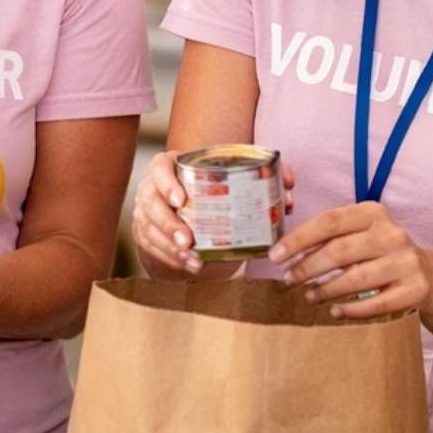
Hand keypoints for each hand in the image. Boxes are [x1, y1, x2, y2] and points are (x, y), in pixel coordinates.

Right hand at [130, 151, 295, 276]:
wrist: (190, 204)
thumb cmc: (213, 186)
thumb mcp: (230, 175)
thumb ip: (262, 175)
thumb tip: (289, 186)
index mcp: (170, 165)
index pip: (159, 168)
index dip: (166, 183)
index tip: (181, 199)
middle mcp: (151, 188)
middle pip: (151, 204)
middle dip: (168, 224)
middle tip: (188, 240)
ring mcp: (144, 212)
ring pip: (149, 230)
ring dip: (170, 248)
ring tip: (193, 260)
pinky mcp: (145, 233)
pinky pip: (152, 248)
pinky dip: (171, 259)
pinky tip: (189, 266)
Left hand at [269, 201, 432, 320]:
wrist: (429, 274)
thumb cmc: (380, 252)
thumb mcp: (361, 234)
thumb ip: (330, 237)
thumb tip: (285, 252)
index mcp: (374, 213)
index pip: (329, 222)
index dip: (298, 239)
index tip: (275, 256)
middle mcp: (392, 234)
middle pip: (339, 251)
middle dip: (307, 268)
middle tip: (289, 280)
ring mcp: (406, 262)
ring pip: (356, 279)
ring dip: (326, 290)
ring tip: (309, 296)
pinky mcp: (415, 289)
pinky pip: (377, 304)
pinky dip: (351, 310)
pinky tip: (335, 311)